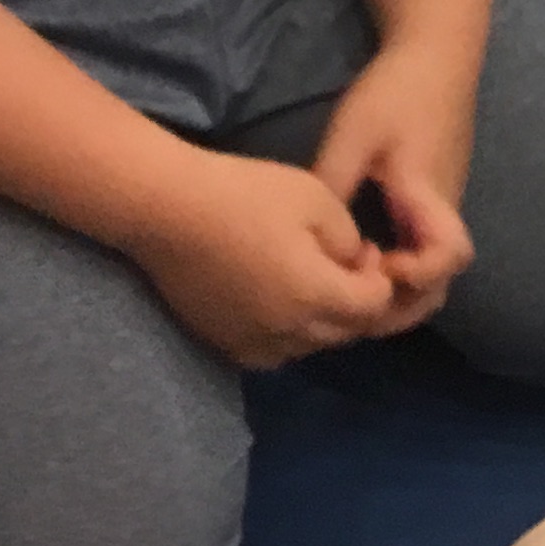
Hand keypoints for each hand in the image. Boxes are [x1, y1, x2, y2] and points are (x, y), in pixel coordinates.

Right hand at [131, 150, 397, 368]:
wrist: (166, 211)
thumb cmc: (244, 195)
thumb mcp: (317, 198)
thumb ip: (348, 239)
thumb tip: (353, 263)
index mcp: (315, 296)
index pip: (373, 306)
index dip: (378, 278)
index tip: (364, 250)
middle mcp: (287, 333)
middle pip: (345, 331)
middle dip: (355, 301)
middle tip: (344, 263)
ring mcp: (251, 343)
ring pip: (309, 345)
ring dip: (322, 319)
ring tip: (310, 278)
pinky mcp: (222, 343)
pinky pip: (273, 351)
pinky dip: (287, 332)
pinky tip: (276, 298)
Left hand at [309, 51, 479, 334]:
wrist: (437, 54)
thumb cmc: (396, 92)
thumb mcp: (353, 135)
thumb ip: (331, 184)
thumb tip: (304, 238)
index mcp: (428, 195)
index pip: (448, 256)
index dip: (416, 277)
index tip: (374, 268)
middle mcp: (444, 210)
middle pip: (441, 283)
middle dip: (399, 306)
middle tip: (349, 300)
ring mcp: (442, 207)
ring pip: (432, 272)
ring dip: (396, 290)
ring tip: (349, 283)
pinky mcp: (433, 200)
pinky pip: (422, 251)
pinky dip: (397, 270)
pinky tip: (358, 261)